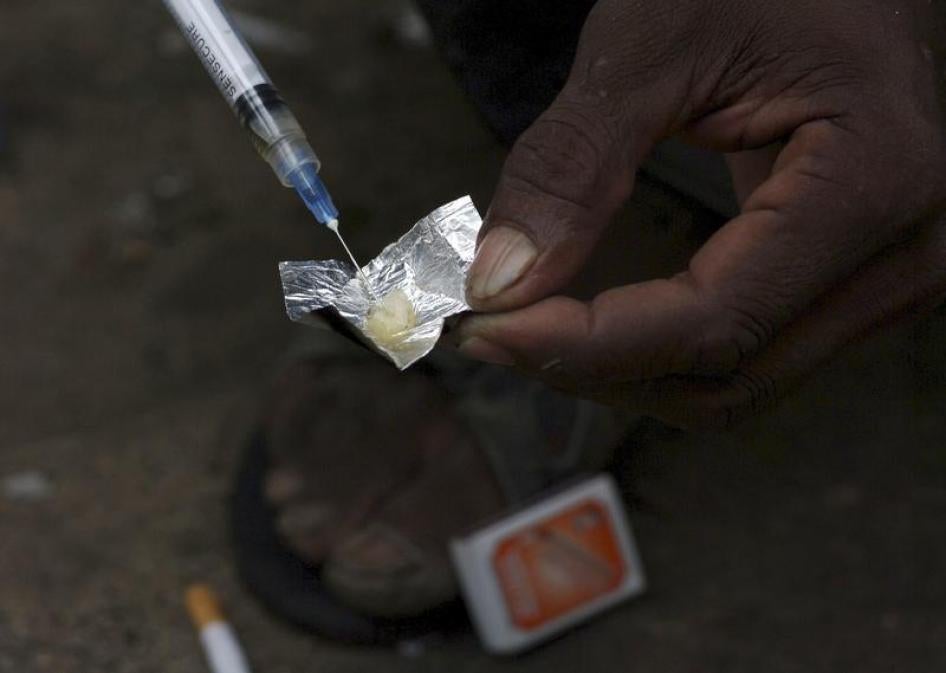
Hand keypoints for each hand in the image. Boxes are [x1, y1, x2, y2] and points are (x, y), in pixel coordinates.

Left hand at [456, 0, 945, 428]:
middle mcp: (900, 256)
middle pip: (722, 380)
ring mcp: (883, 278)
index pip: (710, 325)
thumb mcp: (654, 42)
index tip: (484, 326)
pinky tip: (593, 322)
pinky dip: (656, 353)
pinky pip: (744, 354)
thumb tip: (498, 282)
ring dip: (621, 372)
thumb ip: (573, 164)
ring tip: (533, 323)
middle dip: (594, 369)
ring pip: (732, 386)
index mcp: (872, 185)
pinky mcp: (848, 282)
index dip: (584, 344)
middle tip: (491, 327)